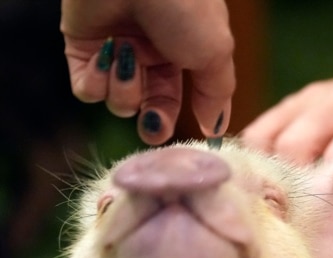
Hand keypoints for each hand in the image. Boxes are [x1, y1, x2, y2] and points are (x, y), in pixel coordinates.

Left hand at [61, 0, 234, 143]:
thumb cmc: (183, 7)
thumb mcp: (215, 54)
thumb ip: (217, 95)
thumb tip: (215, 130)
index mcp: (184, 51)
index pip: (181, 98)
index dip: (182, 117)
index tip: (184, 137)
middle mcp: (151, 53)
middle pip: (150, 107)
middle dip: (153, 120)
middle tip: (152, 124)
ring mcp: (117, 51)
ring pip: (120, 101)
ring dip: (125, 90)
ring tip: (128, 60)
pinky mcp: (83, 48)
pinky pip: (88, 89)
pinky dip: (96, 82)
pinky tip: (105, 58)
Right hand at [243, 44, 332, 257]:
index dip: (327, 202)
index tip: (323, 243)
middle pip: (292, 147)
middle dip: (289, 193)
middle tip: (294, 232)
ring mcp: (313, 96)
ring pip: (266, 137)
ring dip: (267, 177)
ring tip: (280, 211)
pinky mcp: (297, 99)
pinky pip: (262, 129)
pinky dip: (258, 160)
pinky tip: (272, 186)